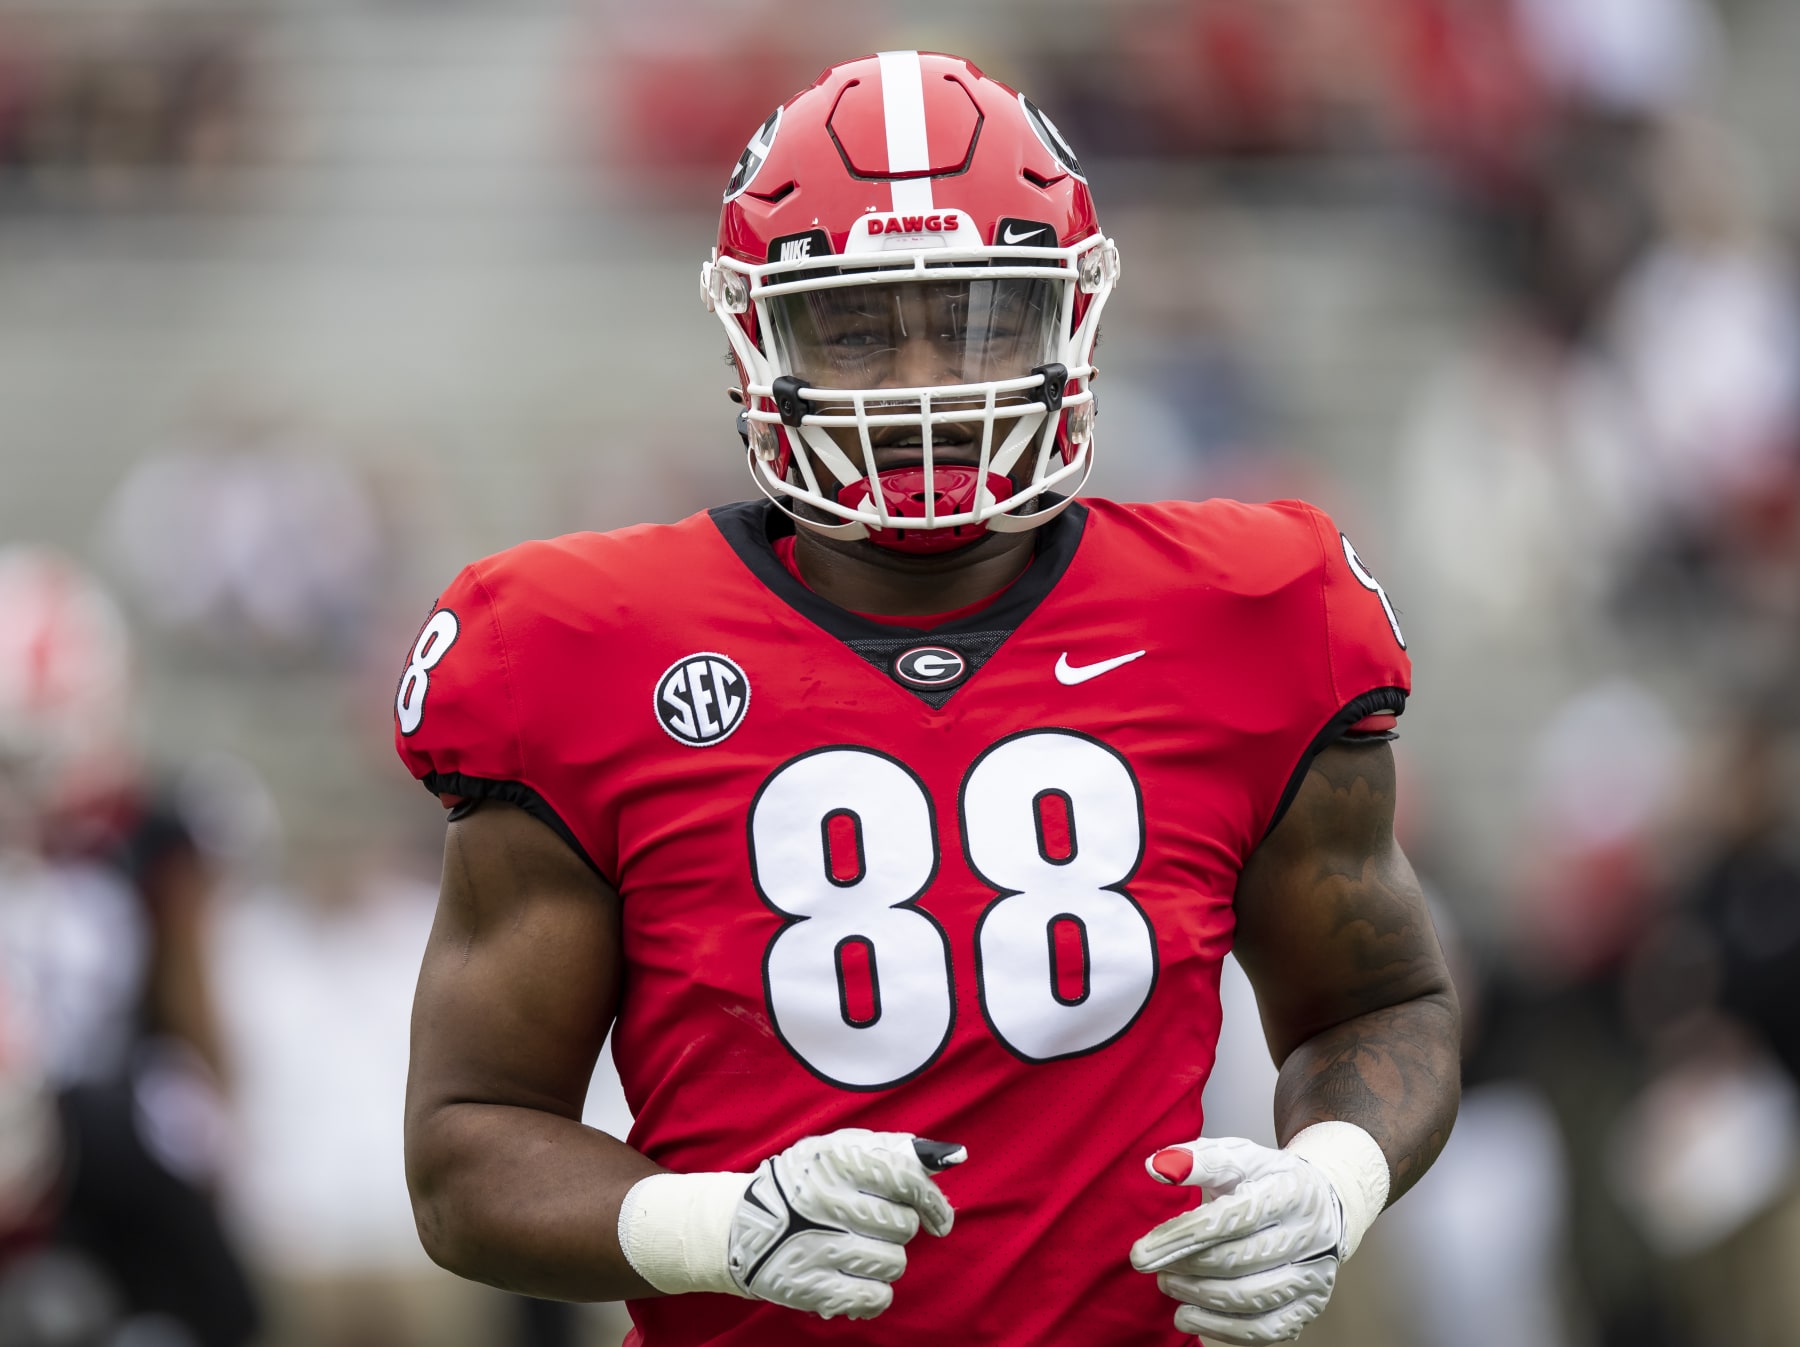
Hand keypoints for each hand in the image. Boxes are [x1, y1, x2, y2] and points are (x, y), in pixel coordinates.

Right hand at [727, 1129, 965, 1319]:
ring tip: (857, 1249)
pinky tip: (857, 1277)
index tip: (941, 1218)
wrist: (741, 1226)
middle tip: (872, 1225)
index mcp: (837, 1160)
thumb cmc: (804, 1183)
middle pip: (904, 1226)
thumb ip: (894, 1150)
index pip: (907, 1179)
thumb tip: (950, 1158)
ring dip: (886, 1259)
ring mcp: (817, 1246)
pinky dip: (875, 1292)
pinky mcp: (811, 1287)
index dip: (933, 1201)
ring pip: (894, 1263)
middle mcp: (826, 1200)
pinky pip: (876, 1298)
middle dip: (898, 1228)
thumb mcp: (839, 1150)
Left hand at [1129, 1136, 1343, 1345]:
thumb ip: (1196, 1159)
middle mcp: (1309, 1236)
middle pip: (1237, 1261)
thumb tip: (1155, 1167)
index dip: (1181, 1236)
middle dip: (1185, 1267)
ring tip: (1168, 1283)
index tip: (1141, 1252)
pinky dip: (1221, 1328)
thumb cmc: (1269, 1180)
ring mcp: (1314, 1275)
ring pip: (1248, 1299)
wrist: (1323, 1205)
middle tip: (1153, 1266)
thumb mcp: (1237, 1156)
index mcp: (1290, 1192)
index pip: (1231, 1218)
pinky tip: (1189, 1314)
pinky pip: (1264, 1331)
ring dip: (1197, 1296)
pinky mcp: (1310, 1307)